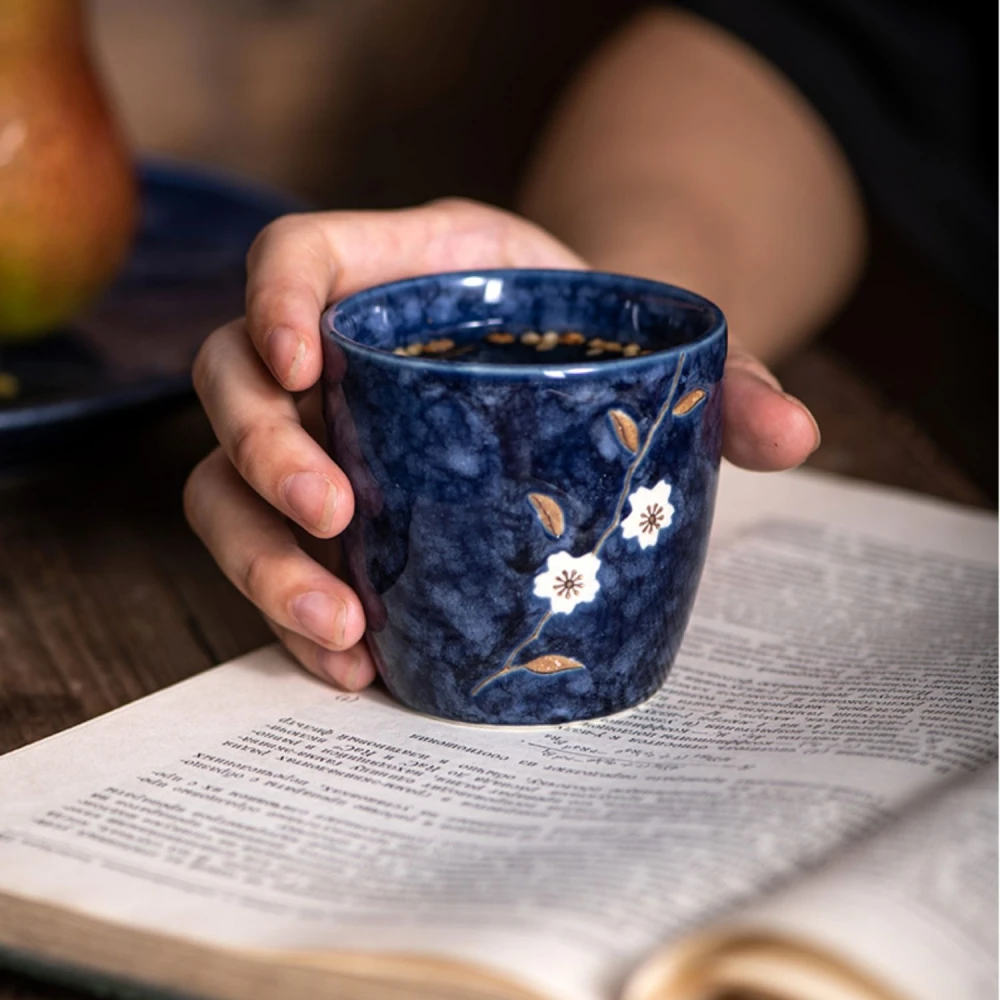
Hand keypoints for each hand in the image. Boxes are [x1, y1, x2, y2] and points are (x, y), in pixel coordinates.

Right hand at [184, 199, 819, 691]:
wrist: (571, 384)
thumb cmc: (591, 346)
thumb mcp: (650, 341)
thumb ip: (722, 380)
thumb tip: (797, 435)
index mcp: (394, 275)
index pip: (293, 257)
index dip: (274, 300)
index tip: (303, 362)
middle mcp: (330, 356)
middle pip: (233, 384)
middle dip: (267, 454)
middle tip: (335, 514)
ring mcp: (316, 438)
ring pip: (227, 484)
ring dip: (263, 559)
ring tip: (342, 625)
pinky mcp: (321, 513)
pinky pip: (270, 553)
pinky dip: (293, 610)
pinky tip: (352, 662)